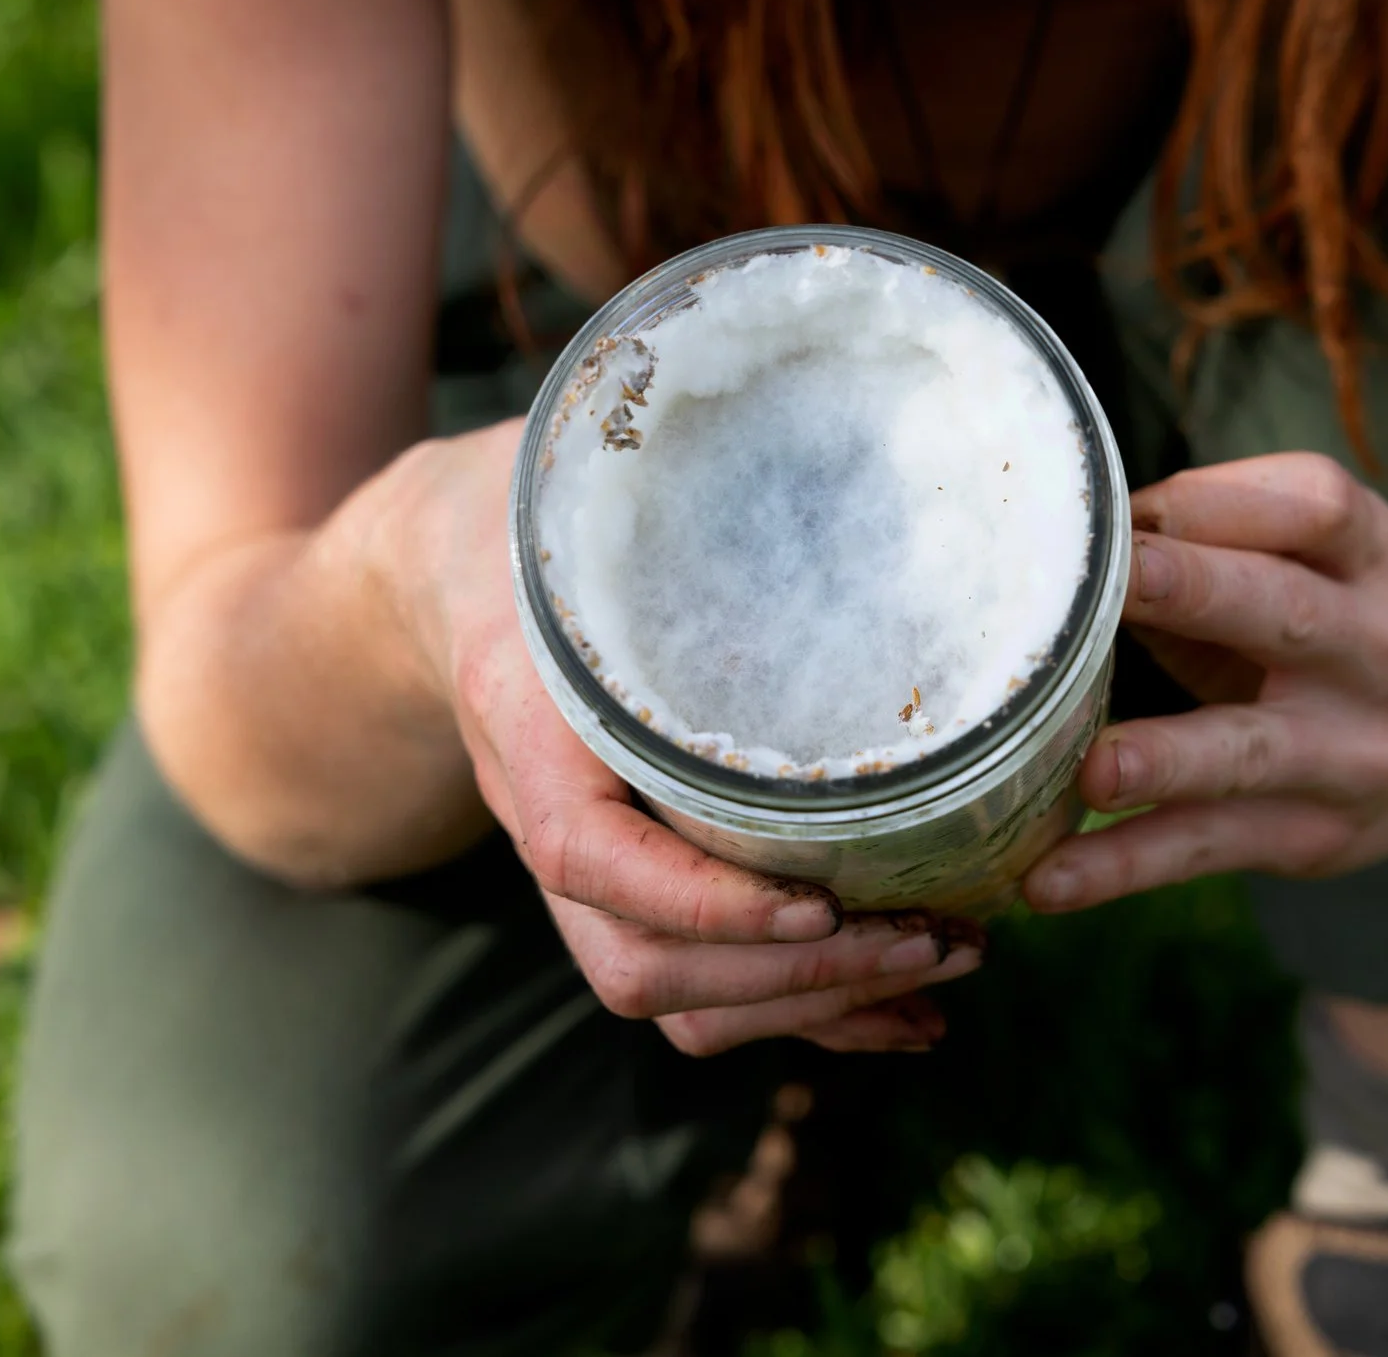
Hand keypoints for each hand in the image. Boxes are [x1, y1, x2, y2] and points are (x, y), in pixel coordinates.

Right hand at [407, 423, 984, 1054]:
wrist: (440, 569)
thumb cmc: (538, 504)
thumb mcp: (576, 463)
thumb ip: (658, 444)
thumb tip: (801, 374)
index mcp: (529, 720)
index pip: (587, 855)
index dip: (703, 902)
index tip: (822, 900)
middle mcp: (549, 815)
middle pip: (643, 969)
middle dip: (798, 978)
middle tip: (939, 937)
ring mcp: (590, 866)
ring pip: (676, 1003)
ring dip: (817, 1007)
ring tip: (947, 966)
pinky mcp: (636, 883)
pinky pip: (703, 991)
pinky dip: (810, 1013)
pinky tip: (909, 1002)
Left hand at [1019, 453, 1387, 913]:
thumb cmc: (1330, 625)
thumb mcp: (1311, 563)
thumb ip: (1208, 542)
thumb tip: (1074, 547)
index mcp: (1373, 555)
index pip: (1314, 506)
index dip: (1216, 501)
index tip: (1124, 511)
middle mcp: (1380, 650)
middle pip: (1286, 611)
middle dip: (1194, 591)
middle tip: (1112, 583)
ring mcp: (1351, 752)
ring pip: (1248, 751)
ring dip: (1166, 759)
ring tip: (1094, 771)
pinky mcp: (1310, 836)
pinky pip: (1206, 846)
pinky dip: (1123, 865)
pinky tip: (1051, 879)